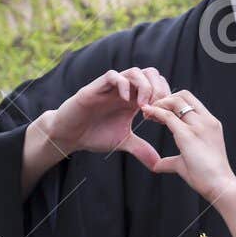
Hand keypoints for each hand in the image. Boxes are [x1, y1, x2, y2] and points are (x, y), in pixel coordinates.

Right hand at [47, 66, 171, 170]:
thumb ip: (141, 149)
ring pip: (135, 72)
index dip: (165, 98)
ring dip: (144, 87)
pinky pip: (113, 76)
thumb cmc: (95, 135)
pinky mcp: (96, 88)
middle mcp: (125, 90)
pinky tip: (124, 101)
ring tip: (141, 107)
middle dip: (158, 90)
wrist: (70, 135)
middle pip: (151, 74)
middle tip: (155, 110)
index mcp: (134, 99)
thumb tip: (158, 164)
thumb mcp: (123, 143)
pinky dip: (123, 85)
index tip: (162, 118)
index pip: (158, 86)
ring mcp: (111, 87)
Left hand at [140, 90, 235, 204]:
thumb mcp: (188, 163)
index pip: (191, 102)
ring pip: (175, 101)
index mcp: (210, 124)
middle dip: (165, 99)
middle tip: (152, 111)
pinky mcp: (188, 134)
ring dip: (159, 104)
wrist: (220, 186)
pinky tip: (146, 114)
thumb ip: (172, 161)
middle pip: (183, 95)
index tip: (161, 113)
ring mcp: (199, 126)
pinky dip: (155, 112)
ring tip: (148, 114)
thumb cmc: (208, 178)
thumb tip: (157, 165)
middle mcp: (206, 121)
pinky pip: (167, 116)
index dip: (174, 102)